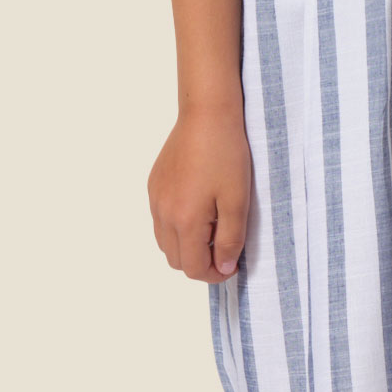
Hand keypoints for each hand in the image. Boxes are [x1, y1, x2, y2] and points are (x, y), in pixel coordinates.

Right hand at [147, 99, 251, 282]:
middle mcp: (163, 214)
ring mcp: (155, 199)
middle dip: (199, 264)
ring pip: (164, 243)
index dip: (215, 275)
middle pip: (175, 260)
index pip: (193, 268)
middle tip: (224, 248)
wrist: (206, 116)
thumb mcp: (237, 201)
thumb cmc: (226, 155)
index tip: (232, 265)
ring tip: (211, 231)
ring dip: (186, 248)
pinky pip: (160, 221)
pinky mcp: (153, 186)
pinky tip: (197, 211)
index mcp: (185, 221)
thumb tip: (222, 268)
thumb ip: (230, 240)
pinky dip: (176, 228)